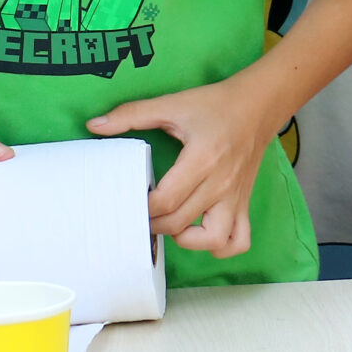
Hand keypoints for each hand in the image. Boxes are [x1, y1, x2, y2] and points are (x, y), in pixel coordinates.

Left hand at [91, 79, 276, 257]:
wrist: (258, 105)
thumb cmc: (215, 105)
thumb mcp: (171, 104)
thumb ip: (131, 115)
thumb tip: (94, 125)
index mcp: (202, 159)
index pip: (167, 199)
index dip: (143, 206)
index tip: (130, 197)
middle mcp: (221, 184)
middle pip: (180, 222)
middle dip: (154, 223)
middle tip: (140, 212)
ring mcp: (235, 197)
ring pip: (214, 240)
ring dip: (188, 241)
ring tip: (172, 225)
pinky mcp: (244, 203)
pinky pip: (239, 241)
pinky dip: (220, 247)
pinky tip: (201, 233)